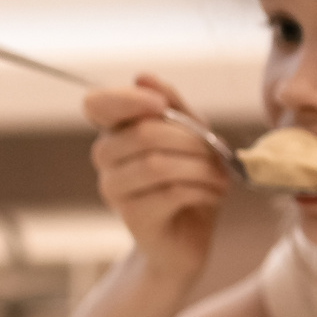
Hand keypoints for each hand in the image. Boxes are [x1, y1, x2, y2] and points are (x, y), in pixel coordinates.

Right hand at [84, 73, 228, 282]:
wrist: (187, 240)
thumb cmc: (188, 182)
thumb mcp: (190, 136)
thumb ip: (172, 105)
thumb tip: (142, 77)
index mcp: (115, 131)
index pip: (96, 104)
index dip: (125, 100)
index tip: (160, 107)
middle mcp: (105, 159)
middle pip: (143, 134)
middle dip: (191, 141)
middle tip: (217, 153)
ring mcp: (113, 190)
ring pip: (157, 164)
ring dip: (201, 167)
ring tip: (220, 177)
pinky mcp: (132, 217)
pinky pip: (169, 192)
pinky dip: (202, 189)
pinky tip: (214, 194)